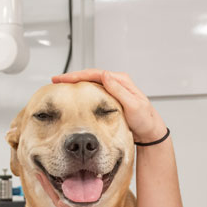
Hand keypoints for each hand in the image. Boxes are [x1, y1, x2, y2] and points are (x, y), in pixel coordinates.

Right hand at [53, 69, 167, 143]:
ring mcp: (113, 90)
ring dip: (76, 84)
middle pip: (90, 76)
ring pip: (90, 83)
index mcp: (121, 81)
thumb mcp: (133, 105)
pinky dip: (82, 92)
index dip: (77, 75)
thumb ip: (119, 91)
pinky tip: (74, 95)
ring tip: (61, 86)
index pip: (95, 74)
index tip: (63, 79)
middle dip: (72, 77)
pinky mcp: (110, 99)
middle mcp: (116, 83)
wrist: (149, 132)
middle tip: (56, 81)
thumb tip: (105, 75)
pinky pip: (92, 92)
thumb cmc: (144, 120)